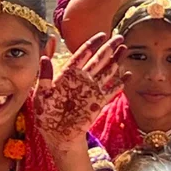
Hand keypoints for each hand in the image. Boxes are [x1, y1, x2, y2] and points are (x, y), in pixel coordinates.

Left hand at [33, 34, 126, 152]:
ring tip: (125, 48)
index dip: (91, 44)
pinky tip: (128, 74)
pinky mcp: (98, 102)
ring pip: (107, 71)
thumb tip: (43, 57)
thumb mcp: (41, 94)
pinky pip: (111, 90)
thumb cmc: (46, 115)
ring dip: (116, 60)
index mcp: (67, 74)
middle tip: (120, 36)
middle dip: (109, 48)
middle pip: (98, 59)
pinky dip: (120, 82)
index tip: (101, 35)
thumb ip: (44, 76)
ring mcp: (91, 90)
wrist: (57, 135)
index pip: (81, 55)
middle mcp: (81, 79)